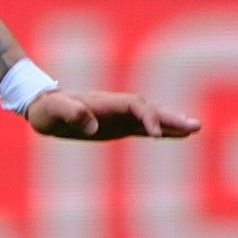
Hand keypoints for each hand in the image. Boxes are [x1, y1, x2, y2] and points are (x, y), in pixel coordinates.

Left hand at [24, 88, 200, 140]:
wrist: (41, 107)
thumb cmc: (46, 109)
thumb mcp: (52, 110)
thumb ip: (70, 113)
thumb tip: (91, 124)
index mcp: (104, 102)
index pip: (134, 105)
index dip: (147, 116)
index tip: (154, 134)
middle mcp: (116, 107)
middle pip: (149, 109)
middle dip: (171, 117)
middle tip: (196, 126)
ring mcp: (119, 116)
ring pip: (152, 117)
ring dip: (172, 123)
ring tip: (196, 129)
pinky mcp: (118, 126)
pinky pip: (144, 127)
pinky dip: (163, 131)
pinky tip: (180, 135)